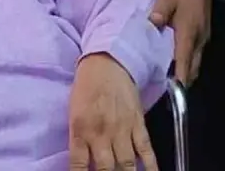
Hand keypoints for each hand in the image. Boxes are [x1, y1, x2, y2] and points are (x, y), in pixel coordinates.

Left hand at [69, 53, 156, 170]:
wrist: (107, 64)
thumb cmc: (86, 87)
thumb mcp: (73, 112)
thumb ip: (78, 138)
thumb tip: (84, 162)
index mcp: (80, 130)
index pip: (78, 164)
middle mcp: (101, 133)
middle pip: (106, 169)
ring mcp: (121, 130)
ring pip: (127, 165)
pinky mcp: (138, 125)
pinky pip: (146, 150)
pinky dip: (151, 166)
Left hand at [149, 0, 211, 85]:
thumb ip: (158, 13)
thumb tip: (151, 25)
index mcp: (189, 33)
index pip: (185, 62)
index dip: (179, 79)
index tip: (172, 92)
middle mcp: (200, 38)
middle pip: (192, 67)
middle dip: (182, 80)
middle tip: (164, 88)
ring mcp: (203, 36)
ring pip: (196, 61)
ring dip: (185, 71)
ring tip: (167, 79)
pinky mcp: (203, 32)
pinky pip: (196, 53)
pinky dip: (187, 61)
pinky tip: (174, 61)